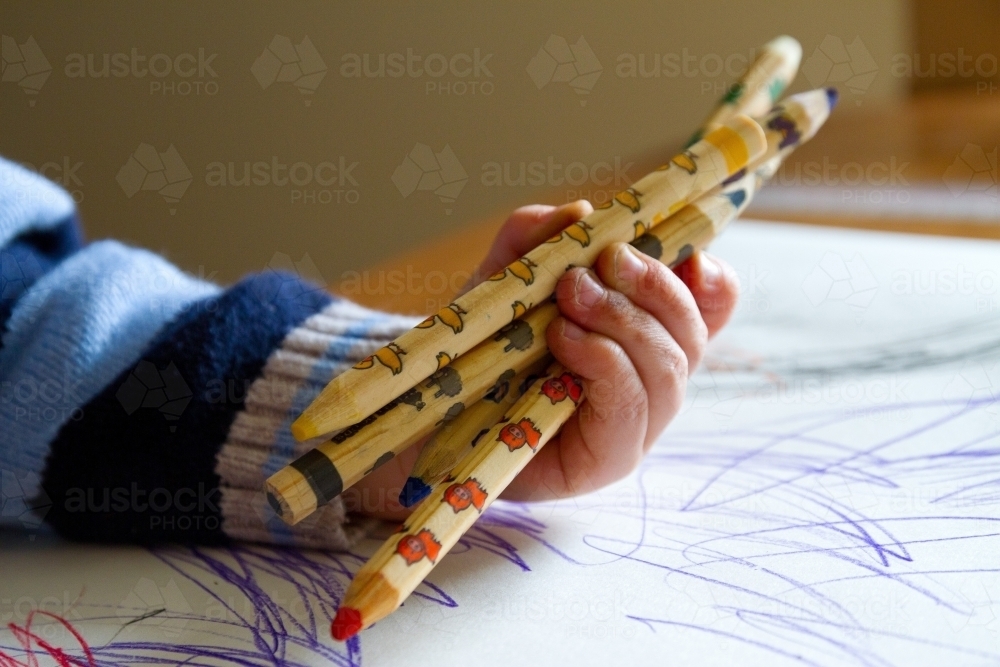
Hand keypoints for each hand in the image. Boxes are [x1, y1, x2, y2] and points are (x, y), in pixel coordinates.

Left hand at [345, 201, 740, 517]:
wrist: (431, 414)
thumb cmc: (478, 347)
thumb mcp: (501, 280)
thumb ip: (532, 240)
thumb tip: (577, 211)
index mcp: (642, 336)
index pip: (707, 311)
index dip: (713, 283)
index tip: (691, 256)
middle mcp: (648, 381)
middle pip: (690, 334)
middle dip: (653, 288)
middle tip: (599, 263)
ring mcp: (633, 425)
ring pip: (669, 370)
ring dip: (624, 321)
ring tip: (570, 298)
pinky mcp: (607, 459)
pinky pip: (630, 408)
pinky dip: (605, 362)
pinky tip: (565, 339)